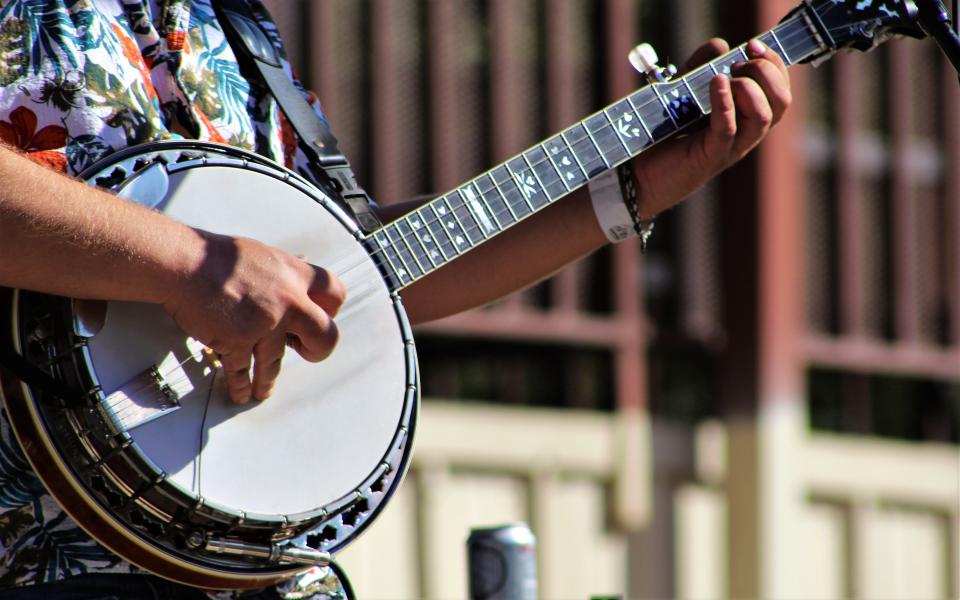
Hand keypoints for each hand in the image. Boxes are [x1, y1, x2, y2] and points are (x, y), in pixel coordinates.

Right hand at [162, 232, 345, 403]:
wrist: (184, 264)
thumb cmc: (218, 257)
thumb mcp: (264, 255)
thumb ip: (286, 266)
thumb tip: (302, 262)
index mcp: (295, 275)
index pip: (335, 294)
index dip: (331, 310)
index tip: (323, 318)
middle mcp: (288, 301)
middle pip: (325, 336)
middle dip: (317, 350)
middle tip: (306, 353)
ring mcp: (265, 324)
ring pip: (277, 363)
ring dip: (268, 380)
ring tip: (263, 389)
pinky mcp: (238, 341)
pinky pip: (242, 371)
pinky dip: (240, 385)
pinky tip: (241, 391)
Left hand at [630, 38, 791, 216]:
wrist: (639, 174)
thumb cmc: (664, 133)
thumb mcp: (684, 91)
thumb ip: (701, 66)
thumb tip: (721, 45)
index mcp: (746, 117)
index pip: (780, 89)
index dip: (774, 63)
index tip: (752, 45)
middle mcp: (744, 134)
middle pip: (781, 103)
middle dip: (766, 73)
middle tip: (739, 64)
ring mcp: (729, 147)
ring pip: (763, 118)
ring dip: (749, 88)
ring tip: (724, 76)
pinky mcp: (708, 157)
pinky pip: (727, 130)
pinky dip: (725, 103)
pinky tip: (716, 83)